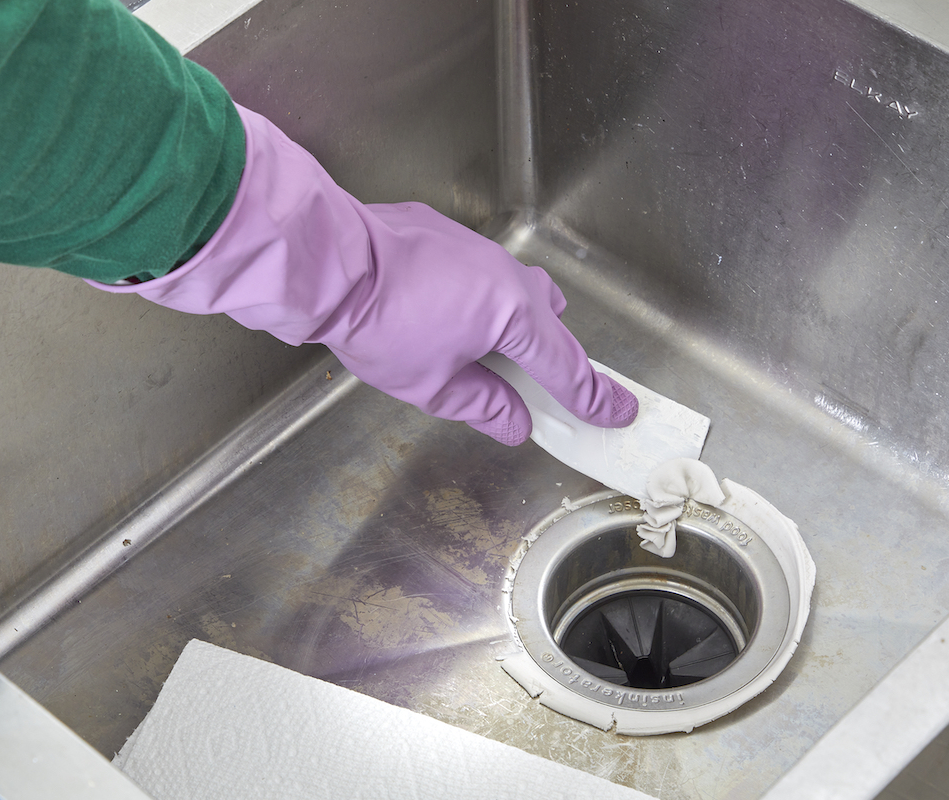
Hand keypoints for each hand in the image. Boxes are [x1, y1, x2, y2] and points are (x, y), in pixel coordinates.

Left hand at [87, 105, 636, 444]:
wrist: (331, 263)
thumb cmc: (378, 323)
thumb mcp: (433, 385)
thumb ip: (484, 407)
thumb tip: (515, 424)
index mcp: (514, 316)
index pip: (565, 367)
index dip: (592, 397)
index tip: (617, 412)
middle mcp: (508, 276)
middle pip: (550, 325)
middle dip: (553, 360)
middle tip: (554, 391)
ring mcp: (481, 250)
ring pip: (520, 292)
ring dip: (519, 325)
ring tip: (497, 354)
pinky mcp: (452, 236)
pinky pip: (487, 272)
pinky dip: (485, 299)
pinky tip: (452, 317)